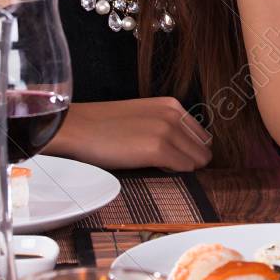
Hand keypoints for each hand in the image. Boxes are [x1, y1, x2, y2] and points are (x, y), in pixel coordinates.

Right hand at [45, 97, 212, 170]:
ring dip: (182, 168)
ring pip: (198, 160)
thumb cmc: (103, 127)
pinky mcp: (158, 149)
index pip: (202, 135)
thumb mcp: (142, 117)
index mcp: (171, 105)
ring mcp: (167, 131)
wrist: (75, 128)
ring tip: (156, 166)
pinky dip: (174, 173)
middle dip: (190, 160)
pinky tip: (153, 168)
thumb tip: (187, 150)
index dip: (189, 150)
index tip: (174, 157)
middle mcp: (174, 114)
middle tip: (165, 165)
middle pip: (203, 148)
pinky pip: (185, 168)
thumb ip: (166, 126)